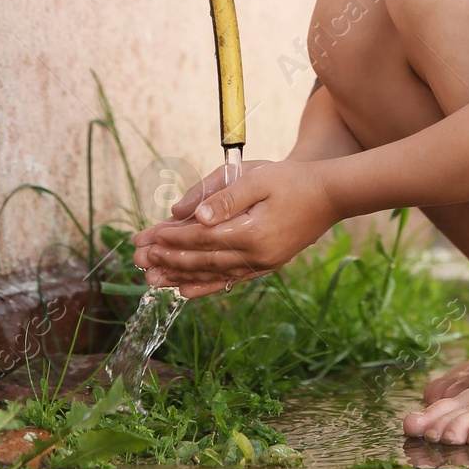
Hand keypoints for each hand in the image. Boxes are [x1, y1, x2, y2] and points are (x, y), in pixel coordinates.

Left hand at [130, 160, 336, 298]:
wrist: (329, 196)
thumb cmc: (291, 179)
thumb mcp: (257, 177)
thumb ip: (224, 196)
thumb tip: (192, 215)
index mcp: (252, 231)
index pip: (201, 238)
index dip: (171, 239)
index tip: (146, 238)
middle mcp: (256, 255)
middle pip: (202, 260)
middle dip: (167, 259)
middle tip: (138, 261)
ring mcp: (262, 264)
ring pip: (212, 274)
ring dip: (179, 275)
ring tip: (151, 279)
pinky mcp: (265, 266)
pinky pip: (229, 280)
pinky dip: (205, 285)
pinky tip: (184, 290)